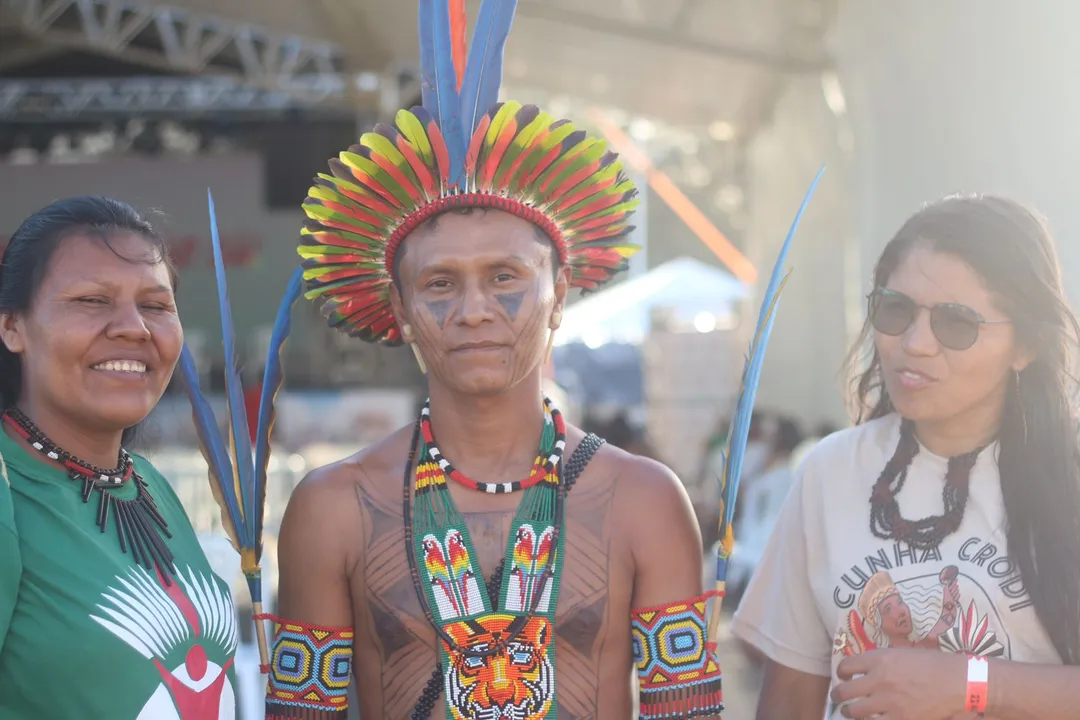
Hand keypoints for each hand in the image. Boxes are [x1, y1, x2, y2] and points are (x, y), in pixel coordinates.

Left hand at [832, 648, 965, 719]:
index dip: (841, 672)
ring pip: (854, 711)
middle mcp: (878, 680)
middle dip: (838, 695)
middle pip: (844, 691)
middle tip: (838, 697)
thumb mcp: (903, 653)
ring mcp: (887, 702)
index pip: (846, 665)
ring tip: (849, 711)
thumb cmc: (935, 664)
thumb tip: (868, 668)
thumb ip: (883, 661)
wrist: (958, 682)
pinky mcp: (900, 719)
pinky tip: (872, 719)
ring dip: (849, 711)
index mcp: (879, 659)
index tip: (843, 676)